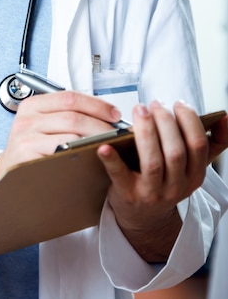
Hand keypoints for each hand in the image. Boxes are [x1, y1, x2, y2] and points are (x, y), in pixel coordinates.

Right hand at [0, 91, 122, 220]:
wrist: (6, 176)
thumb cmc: (30, 150)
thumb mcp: (41, 125)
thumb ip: (64, 115)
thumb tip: (103, 113)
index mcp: (33, 105)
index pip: (70, 97)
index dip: (96, 104)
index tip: (114, 113)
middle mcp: (27, 119)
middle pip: (73, 116)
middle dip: (101, 124)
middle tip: (116, 133)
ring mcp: (26, 138)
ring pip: (70, 134)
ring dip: (95, 140)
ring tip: (109, 145)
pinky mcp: (27, 157)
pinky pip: (61, 153)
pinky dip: (80, 154)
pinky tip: (91, 157)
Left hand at [97, 100, 227, 261]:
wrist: (143, 216)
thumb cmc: (165, 179)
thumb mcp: (191, 166)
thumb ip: (211, 143)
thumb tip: (225, 117)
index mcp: (194, 176)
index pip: (198, 145)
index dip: (189, 120)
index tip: (177, 103)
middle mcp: (176, 187)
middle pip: (176, 152)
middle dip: (165, 123)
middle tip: (155, 104)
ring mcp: (152, 193)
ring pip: (152, 161)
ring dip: (146, 132)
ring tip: (140, 110)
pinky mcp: (128, 195)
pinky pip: (119, 175)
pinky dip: (111, 159)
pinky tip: (104, 145)